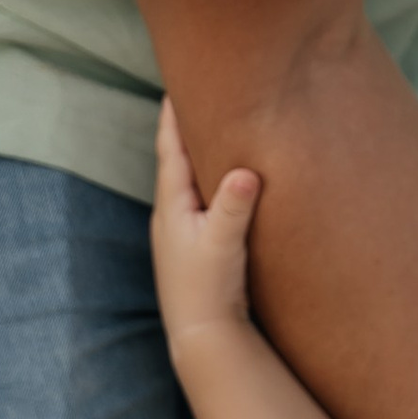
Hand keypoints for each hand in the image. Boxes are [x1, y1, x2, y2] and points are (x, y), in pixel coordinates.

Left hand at [151, 96, 260, 351]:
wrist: (202, 338)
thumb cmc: (210, 290)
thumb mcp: (224, 246)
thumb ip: (235, 207)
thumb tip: (247, 172)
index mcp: (172, 206)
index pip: (171, 148)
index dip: (174, 114)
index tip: (178, 80)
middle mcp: (170, 215)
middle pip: (176, 158)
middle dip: (186, 126)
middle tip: (199, 91)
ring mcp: (181, 232)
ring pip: (188, 180)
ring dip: (198, 153)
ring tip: (214, 126)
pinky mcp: (195, 246)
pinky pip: (200, 199)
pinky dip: (209, 180)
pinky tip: (224, 182)